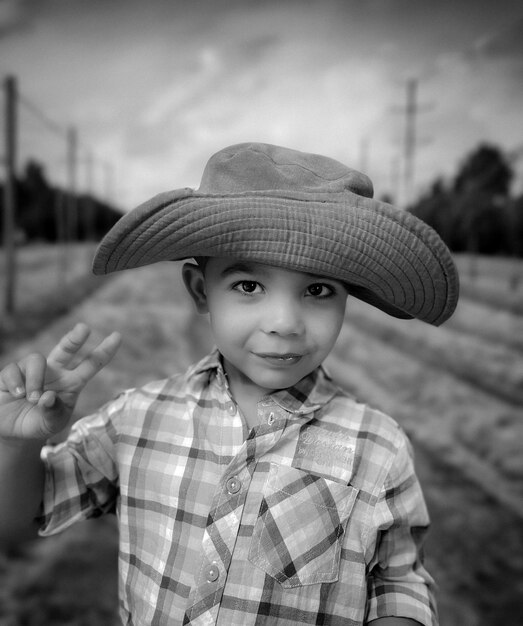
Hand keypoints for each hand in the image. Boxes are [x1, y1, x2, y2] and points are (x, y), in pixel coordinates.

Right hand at [0, 323, 120, 440]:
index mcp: (72, 382)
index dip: (104, 351)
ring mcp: (33, 370)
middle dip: (75, 337)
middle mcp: (55, 371)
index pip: (91, 364)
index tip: (118, 336)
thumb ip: (54, 412)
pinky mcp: (12, 373)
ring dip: (35, 380)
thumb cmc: (39, 423)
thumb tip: (48, 397)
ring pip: (37, 359)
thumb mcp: (52, 424)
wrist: (14, 432)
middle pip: (67, 348)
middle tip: (84, 328)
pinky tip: (16, 395)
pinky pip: (13, 370)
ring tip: (32, 398)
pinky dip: (16, 383)